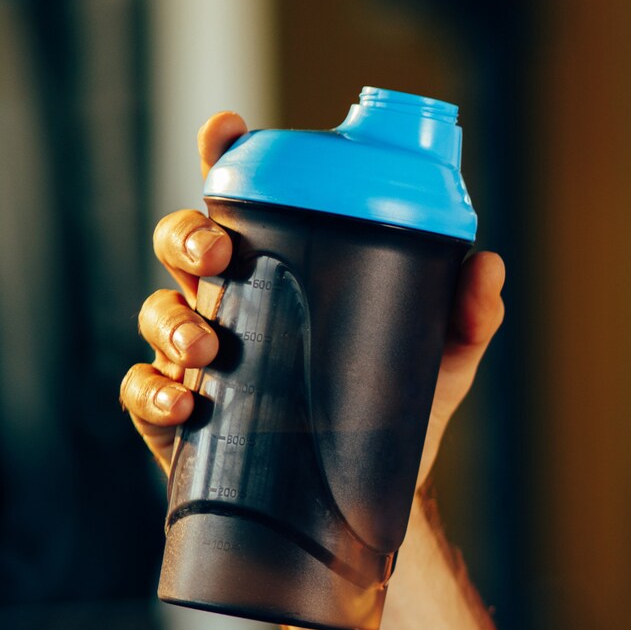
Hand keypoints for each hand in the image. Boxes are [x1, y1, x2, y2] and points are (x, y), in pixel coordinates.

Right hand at [118, 110, 505, 482]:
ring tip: (209, 349)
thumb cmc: (401, 408)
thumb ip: (469, 314)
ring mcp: (201, 355)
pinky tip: (184, 401)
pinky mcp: (180, 416)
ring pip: (158, 311)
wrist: (372, 501)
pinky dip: (153, 391)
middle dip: (188, 236)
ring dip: (173, 320)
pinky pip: (142, 391)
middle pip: (186, 243)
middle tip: (219, 255)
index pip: (248, 199)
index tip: (224, 128)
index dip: (225, 155)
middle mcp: (238, 301)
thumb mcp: (444, 358)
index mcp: (289, 269)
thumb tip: (488, 265)